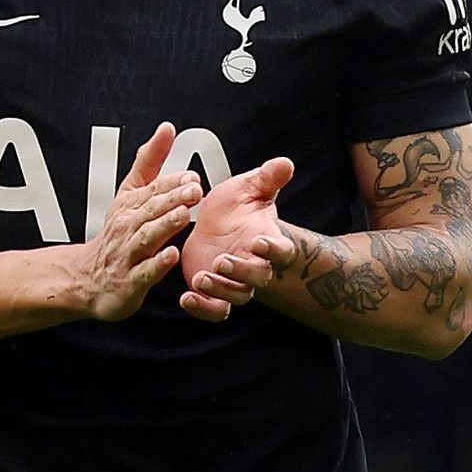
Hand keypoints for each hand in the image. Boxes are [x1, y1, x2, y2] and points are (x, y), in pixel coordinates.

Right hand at [65, 126, 206, 323]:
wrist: (86, 278)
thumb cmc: (116, 235)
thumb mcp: (129, 194)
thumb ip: (149, 162)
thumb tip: (166, 128)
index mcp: (131, 206)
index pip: (153, 190)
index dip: (172, 183)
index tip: (191, 177)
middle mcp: (128, 227)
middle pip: (151, 210)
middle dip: (171, 199)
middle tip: (194, 191)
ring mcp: (128, 255)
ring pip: (146, 237)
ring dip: (164, 226)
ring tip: (183, 215)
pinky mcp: (130, 281)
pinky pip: (144, 272)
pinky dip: (156, 264)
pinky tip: (171, 255)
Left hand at [175, 156, 309, 319]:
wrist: (217, 226)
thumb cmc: (236, 208)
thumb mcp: (248, 189)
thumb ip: (267, 178)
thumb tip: (285, 162)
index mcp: (267, 240)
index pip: (280, 249)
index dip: (273, 248)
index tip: (258, 241)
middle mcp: (254, 264)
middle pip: (258, 277)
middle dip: (242, 272)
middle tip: (222, 261)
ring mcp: (235, 281)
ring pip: (237, 296)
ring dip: (220, 290)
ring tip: (201, 278)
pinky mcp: (215, 292)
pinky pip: (215, 309)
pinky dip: (203, 308)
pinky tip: (186, 298)